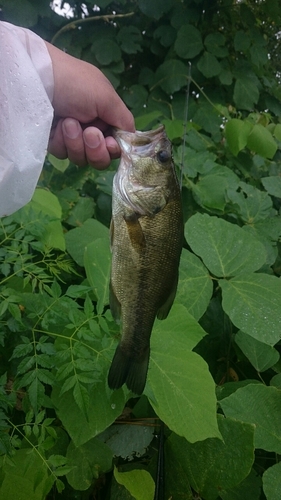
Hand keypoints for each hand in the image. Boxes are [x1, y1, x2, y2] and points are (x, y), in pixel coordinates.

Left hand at [45, 42, 134, 168]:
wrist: (36, 79)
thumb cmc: (75, 83)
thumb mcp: (106, 96)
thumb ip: (124, 120)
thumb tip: (132, 138)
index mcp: (105, 114)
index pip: (116, 144)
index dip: (114, 149)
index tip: (108, 143)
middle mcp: (90, 127)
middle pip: (100, 157)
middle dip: (95, 149)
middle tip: (88, 132)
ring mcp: (70, 136)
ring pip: (81, 158)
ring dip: (76, 142)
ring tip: (67, 122)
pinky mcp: (53, 141)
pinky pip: (62, 154)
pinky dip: (60, 141)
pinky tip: (56, 125)